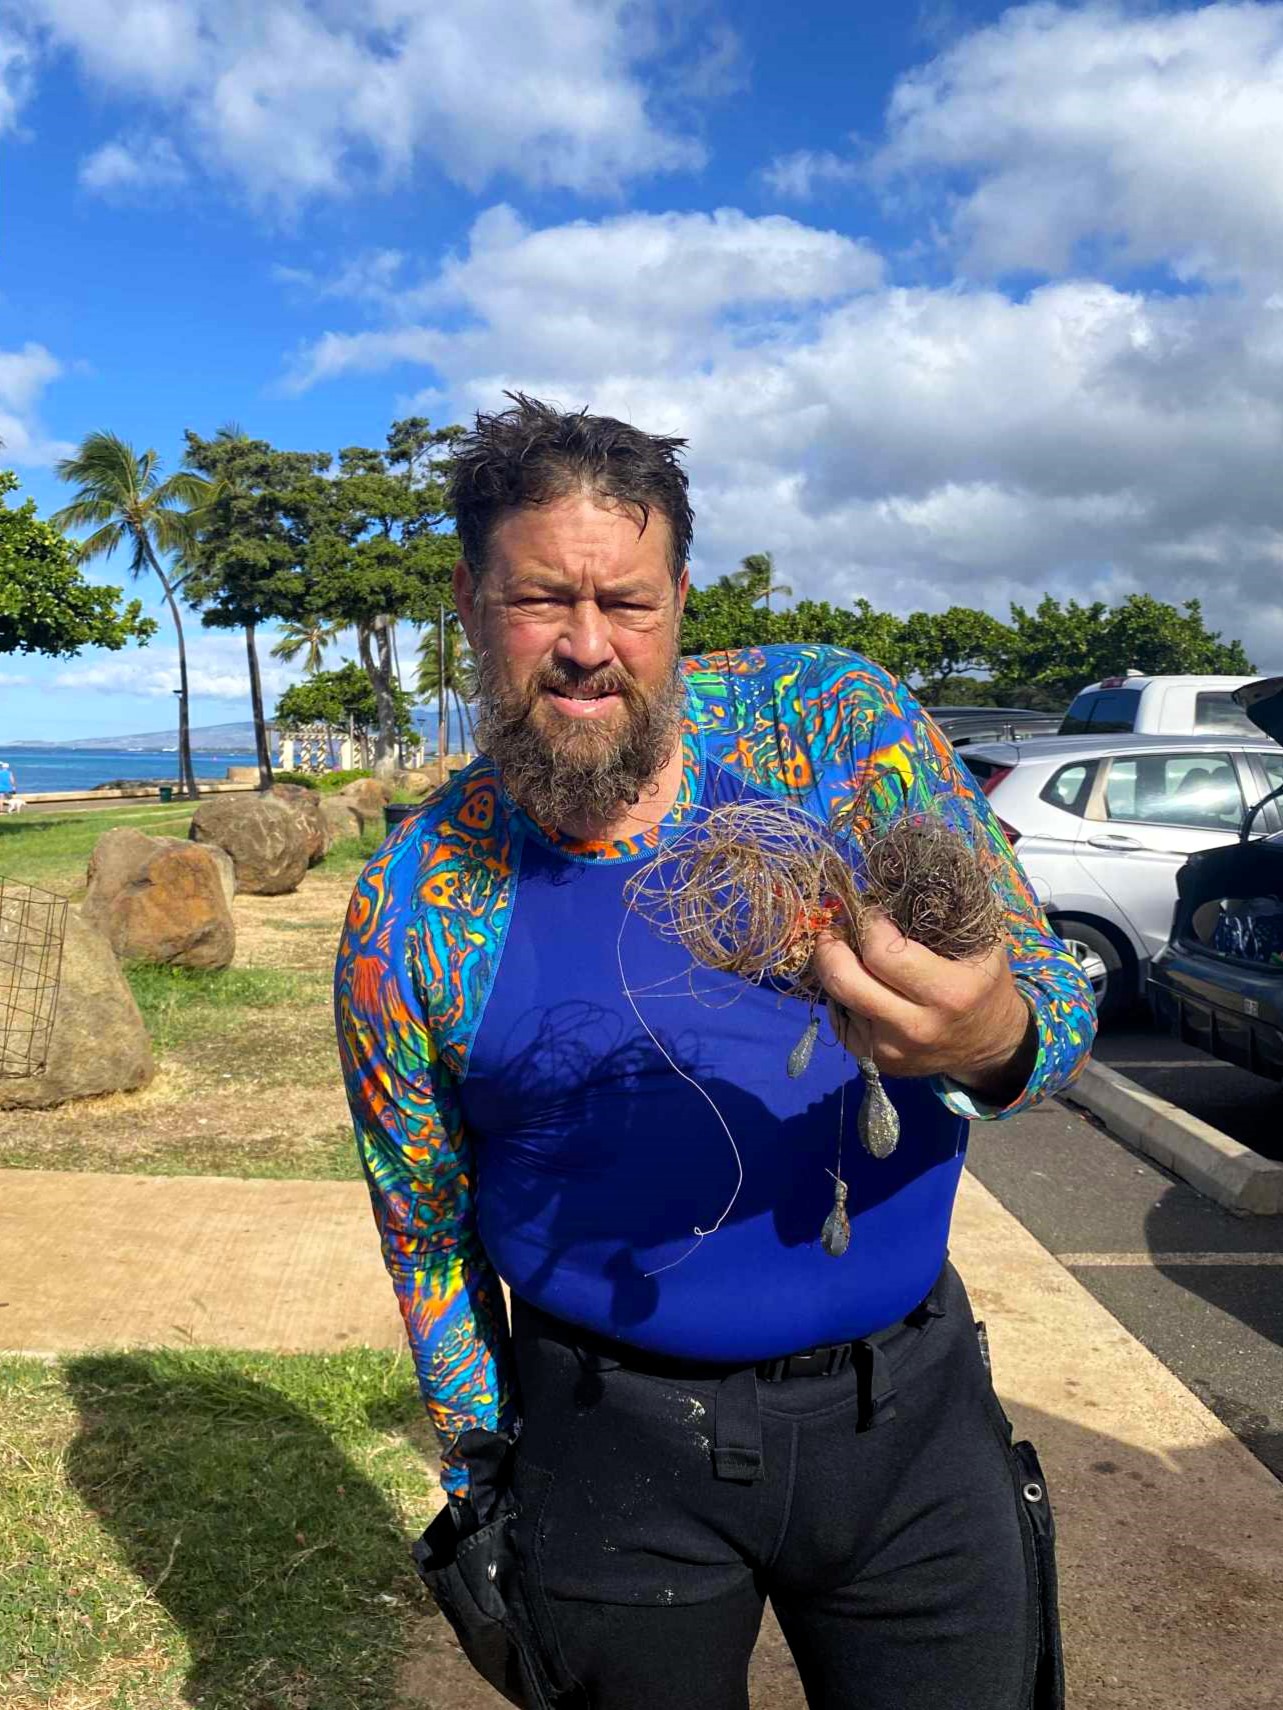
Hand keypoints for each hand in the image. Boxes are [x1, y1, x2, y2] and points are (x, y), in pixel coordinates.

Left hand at [811, 912, 1036, 1104]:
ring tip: (844, 949)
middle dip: (830, 946)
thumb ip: (943, 916)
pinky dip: (844, 996)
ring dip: (834, 968)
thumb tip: (887, 887)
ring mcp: (891, 1050)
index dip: (868, 923)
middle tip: (834, 927)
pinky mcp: (874, 1062)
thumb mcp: (982, 946)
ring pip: (837, 999)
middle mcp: (916, 1027)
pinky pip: (841, 1020)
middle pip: (845, 981)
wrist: (991, 1046)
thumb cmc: (984, 984)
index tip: (870, 910)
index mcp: (949, 993)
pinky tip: (861, 983)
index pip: (884, 953)